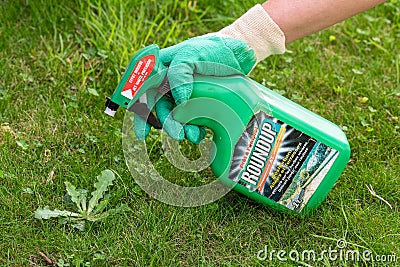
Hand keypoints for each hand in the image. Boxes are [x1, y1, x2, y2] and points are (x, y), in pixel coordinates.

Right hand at [134, 34, 256, 143]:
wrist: (238, 53)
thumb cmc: (212, 48)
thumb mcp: (192, 54)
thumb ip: (179, 73)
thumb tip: (180, 102)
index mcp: (160, 70)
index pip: (144, 93)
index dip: (141, 114)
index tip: (144, 134)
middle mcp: (169, 84)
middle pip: (162, 109)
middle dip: (168, 124)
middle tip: (178, 135)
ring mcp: (184, 95)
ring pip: (177, 117)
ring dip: (183, 129)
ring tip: (194, 136)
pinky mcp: (199, 103)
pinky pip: (193, 120)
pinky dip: (195, 129)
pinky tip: (202, 133)